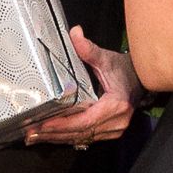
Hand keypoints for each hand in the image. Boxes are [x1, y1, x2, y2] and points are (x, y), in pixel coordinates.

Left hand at [26, 27, 143, 145]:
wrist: (141, 80)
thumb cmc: (125, 70)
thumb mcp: (107, 59)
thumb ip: (89, 50)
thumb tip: (75, 34)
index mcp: (116, 105)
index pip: (85, 120)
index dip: (63, 124)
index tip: (43, 124)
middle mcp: (116, 122)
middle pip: (80, 133)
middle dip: (54, 134)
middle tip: (31, 133)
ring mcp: (114, 130)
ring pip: (82, 138)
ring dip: (58, 138)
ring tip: (35, 136)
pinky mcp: (110, 132)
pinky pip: (86, 138)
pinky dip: (68, 137)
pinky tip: (52, 136)